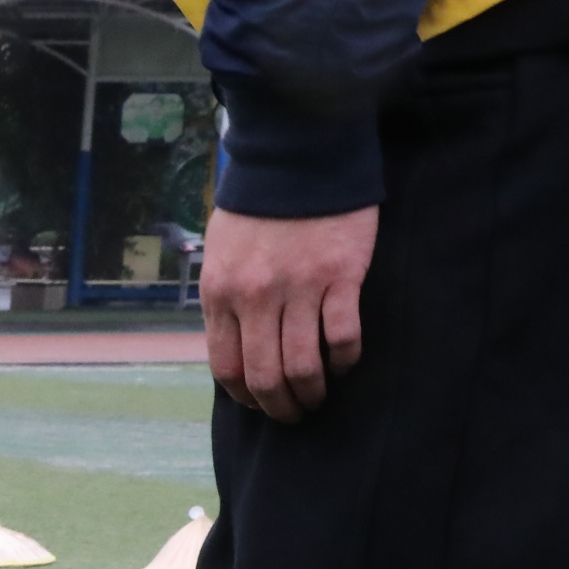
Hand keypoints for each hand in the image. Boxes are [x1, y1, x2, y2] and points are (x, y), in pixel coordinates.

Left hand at [201, 204, 376, 421]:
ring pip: (303, 365)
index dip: (244, 395)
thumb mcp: (221, 253)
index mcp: (221, 294)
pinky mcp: (341, 275)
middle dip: (280, 406)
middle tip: (294, 413)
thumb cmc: (258, 205)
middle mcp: (256, 297)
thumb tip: (235, 344)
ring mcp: (299, 287)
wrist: (298, 155)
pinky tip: (346, 363)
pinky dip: (346, 359)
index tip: (258, 403)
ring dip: (313, 392)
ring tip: (320, 398)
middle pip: (265, 375)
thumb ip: (225, 297)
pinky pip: (343, 335)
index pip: (227, 367)